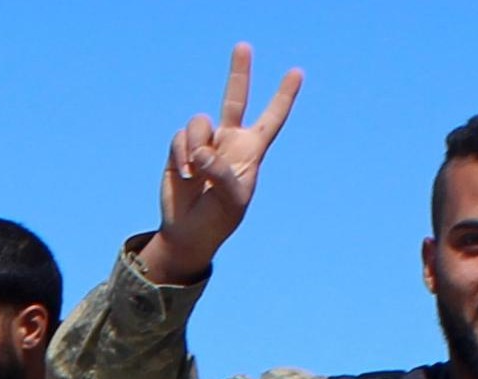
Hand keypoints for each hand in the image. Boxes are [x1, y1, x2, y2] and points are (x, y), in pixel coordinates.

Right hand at [139, 43, 303, 286]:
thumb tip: (201, 152)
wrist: (188, 233)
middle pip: (235, 98)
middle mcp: (229, 141)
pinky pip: (180, 137)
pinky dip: (181, 155)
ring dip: (195, 146)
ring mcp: (204, 143)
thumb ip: (222, 174)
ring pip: (199, 123)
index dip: (283, 96)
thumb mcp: (231, 201)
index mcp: (251, 151)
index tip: (296, 72)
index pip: (271, 119)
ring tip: (195, 171)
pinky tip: (185, 174)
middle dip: (239, 72)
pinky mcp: (180, 149)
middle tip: (243, 46)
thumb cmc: (218, 220)